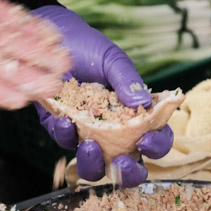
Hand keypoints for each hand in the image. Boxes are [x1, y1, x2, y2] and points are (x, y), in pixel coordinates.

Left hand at [32, 5, 173, 186]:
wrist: (54, 37)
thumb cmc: (90, 47)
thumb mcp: (113, 59)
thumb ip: (128, 79)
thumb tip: (142, 103)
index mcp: (137, 114)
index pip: (157, 138)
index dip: (157, 146)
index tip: (145, 140)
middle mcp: (115, 130)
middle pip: (129, 165)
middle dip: (128, 173)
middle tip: (121, 162)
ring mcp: (88, 133)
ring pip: (95, 166)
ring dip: (93, 164)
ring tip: (88, 145)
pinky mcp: (61, 129)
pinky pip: (65, 142)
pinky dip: (65, 135)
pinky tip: (65, 120)